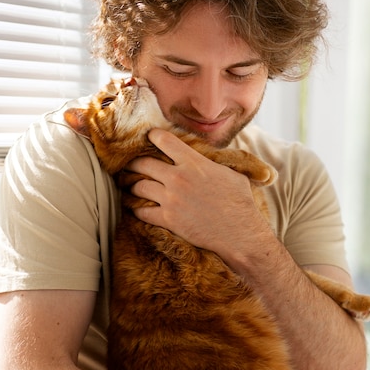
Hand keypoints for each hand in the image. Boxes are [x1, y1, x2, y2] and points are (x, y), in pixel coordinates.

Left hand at [126, 129, 264, 256]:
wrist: (239, 233)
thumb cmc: (240, 203)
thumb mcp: (231, 173)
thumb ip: (214, 163)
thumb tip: (210, 157)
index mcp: (194, 163)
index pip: (164, 140)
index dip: (153, 136)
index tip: (149, 137)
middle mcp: (178, 178)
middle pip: (142, 164)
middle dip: (133, 163)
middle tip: (129, 165)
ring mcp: (171, 199)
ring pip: (139, 187)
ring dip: (132, 186)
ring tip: (130, 186)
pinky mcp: (168, 219)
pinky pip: (141, 211)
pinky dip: (137, 208)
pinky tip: (137, 207)